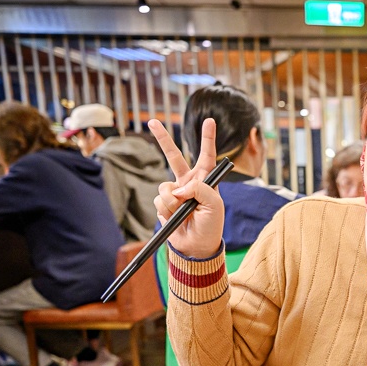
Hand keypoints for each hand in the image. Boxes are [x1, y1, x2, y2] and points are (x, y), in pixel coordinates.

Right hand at [149, 118, 224, 258]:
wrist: (196, 245)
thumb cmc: (211, 225)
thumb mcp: (214, 205)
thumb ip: (199, 190)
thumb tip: (178, 188)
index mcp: (206, 180)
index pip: (207, 156)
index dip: (208, 138)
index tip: (209, 120)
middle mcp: (189, 182)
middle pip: (173, 156)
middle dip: (162, 138)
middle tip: (152, 121)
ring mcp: (175, 191)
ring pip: (165, 186)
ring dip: (172, 200)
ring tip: (183, 211)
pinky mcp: (163, 202)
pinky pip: (158, 199)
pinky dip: (166, 208)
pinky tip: (174, 216)